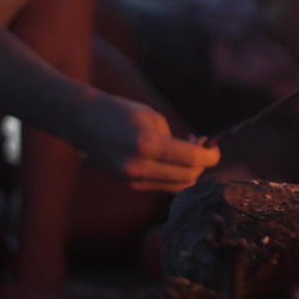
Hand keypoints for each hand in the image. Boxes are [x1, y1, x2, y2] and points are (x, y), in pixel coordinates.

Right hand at [75, 93, 219, 191]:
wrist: (83, 122)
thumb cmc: (121, 112)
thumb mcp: (153, 117)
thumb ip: (177, 138)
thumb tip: (198, 152)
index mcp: (147, 144)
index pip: (192, 159)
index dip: (211, 157)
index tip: (216, 149)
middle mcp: (139, 166)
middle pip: (187, 177)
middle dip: (201, 165)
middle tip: (203, 149)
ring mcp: (132, 178)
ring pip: (176, 186)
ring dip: (189, 172)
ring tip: (187, 153)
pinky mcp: (128, 184)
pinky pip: (161, 185)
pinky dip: (173, 175)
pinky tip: (172, 160)